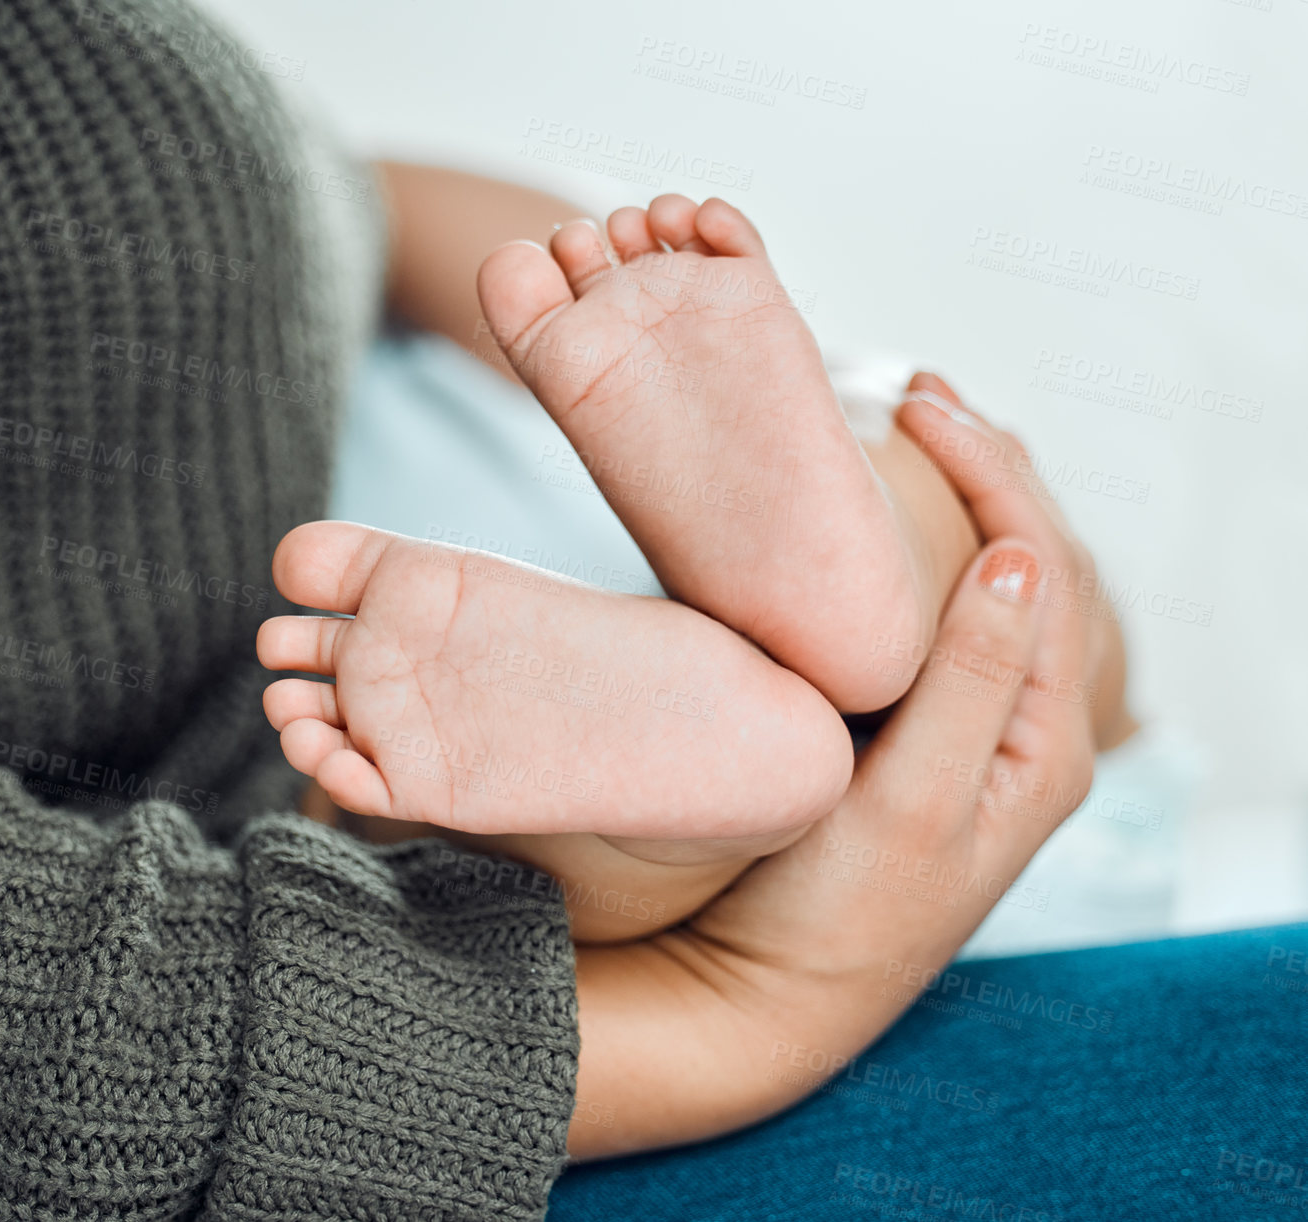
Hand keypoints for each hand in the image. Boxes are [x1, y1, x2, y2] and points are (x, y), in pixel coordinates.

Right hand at [569, 385, 1105, 1156]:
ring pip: (1002, 590)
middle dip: (992, 468)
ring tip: (919, 437)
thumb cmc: (836, 914)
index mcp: (1042, 745)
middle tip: (921, 395)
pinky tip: (893, 535)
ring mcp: (979, 739)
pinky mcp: (928, 745)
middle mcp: (1028, 735)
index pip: (1042, 568)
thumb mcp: (909, 803)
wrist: (774, 995)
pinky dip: (936, 557)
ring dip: (972, 504)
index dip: (990, 474)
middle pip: (1038, 566)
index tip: (916, 408)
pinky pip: (956, 625)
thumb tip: (1019, 559)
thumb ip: (970, 686)